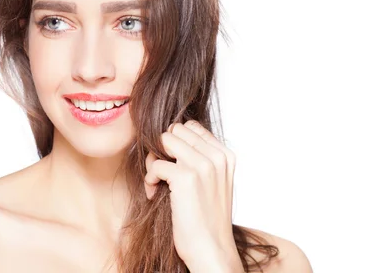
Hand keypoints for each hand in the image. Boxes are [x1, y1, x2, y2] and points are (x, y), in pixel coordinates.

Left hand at [143, 120, 242, 272]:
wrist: (211, 249)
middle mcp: (217, 157)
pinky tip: (154, 194)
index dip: (175, 143)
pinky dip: (149, 180)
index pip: (191, 126)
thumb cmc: (206, 218)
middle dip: (163, 149)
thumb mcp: (212, 181)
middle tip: (162, 173)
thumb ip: (199, 157)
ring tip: (158, 182)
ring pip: (164, 140)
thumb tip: (168, 137)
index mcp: (226, 155)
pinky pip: (155, 164)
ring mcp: (202, 165)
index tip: (173, 164)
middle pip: (175, 130)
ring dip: (154, 161)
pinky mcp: (186, 178)